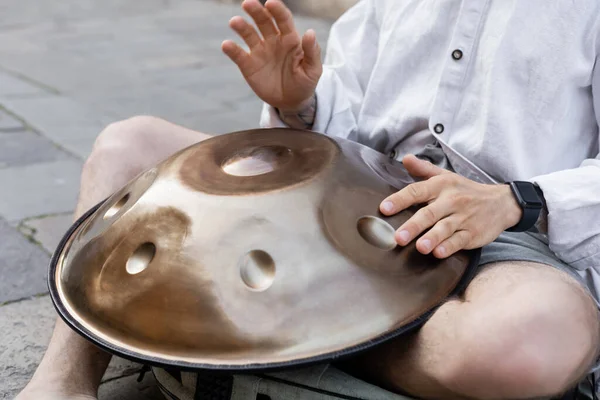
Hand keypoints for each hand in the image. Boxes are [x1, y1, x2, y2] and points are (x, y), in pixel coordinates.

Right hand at [222, 0, 321, 111]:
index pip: (283, 19)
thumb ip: (312, 52)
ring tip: (235, 22)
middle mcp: (273, 40)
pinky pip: (238, 55)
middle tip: (247, 3)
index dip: (277, 10)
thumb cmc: (305, 82)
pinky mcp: (248, 65)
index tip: (270, 3)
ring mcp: (259, 51)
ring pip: (249, 34)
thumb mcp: (313, 70)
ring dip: (241, 27)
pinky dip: (232, 49)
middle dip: (256, 11)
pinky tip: (227, 45)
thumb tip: (310, 32)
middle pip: (263, 21)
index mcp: (290, 39)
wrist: (292, 101)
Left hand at [380, 155, 522, 257]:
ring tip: (419, 247)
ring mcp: (463, 218)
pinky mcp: (473, 233)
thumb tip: (405, 158)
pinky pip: (460, 241)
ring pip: (445, 229)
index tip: (384, 208)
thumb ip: (423, 170)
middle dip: (413, 225)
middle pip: (429, 213)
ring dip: (432, 238)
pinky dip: (449, 247)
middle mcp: (451, 201)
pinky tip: (439, 253)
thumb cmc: (465, 190)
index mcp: (441, 186)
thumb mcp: (446, 176)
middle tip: (398, 237)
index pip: (417, 191)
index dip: (400, 199)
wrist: (501, 203)